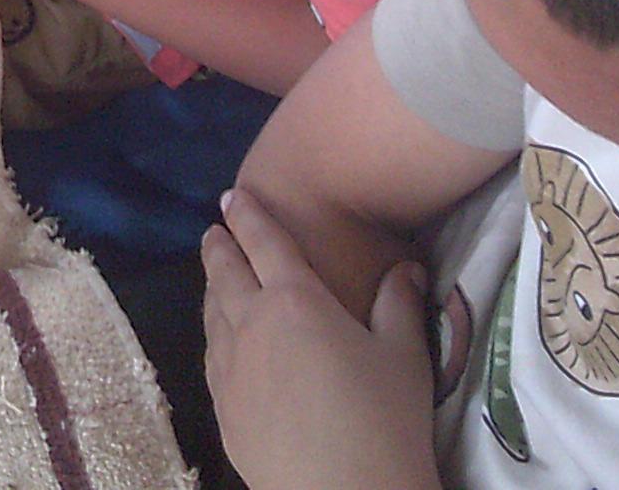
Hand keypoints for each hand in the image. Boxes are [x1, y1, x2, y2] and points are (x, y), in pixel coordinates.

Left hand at [203, 190, 441, 489]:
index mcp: (295, 301)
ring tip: (214, 277)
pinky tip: (220, 339)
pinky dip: (212, 333)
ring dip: (212, 288)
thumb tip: (407, 268)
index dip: (247, 215)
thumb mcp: (405, 355)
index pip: (263, 243)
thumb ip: (400, 304)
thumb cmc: (384, 422)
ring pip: (211, 315)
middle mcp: (252, 326)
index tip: (233, 195)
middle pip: (225, 274)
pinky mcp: (223, 409)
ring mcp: (230, 370)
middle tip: (215, 230)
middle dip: (219, 246)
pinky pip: (211, 356)